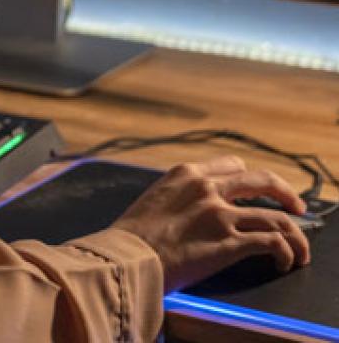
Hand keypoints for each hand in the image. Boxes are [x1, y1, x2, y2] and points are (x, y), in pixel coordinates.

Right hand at [112, 155, 310, 291]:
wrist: (127, 256)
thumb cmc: (133, 235)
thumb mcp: (155, 198)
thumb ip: (180, 196)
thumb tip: (191, 210)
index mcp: (186, 173)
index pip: (232, 165)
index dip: (250, 179)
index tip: (258, 192)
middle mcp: (207, 188)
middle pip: (262, 181)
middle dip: (285, 192)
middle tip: (297, 207)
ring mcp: (220, 214)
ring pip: (276, 216)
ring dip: (296, 233)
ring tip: (299, 249)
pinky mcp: (230, 242)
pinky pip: (273, 242)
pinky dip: (287, 252)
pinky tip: (284, 262)